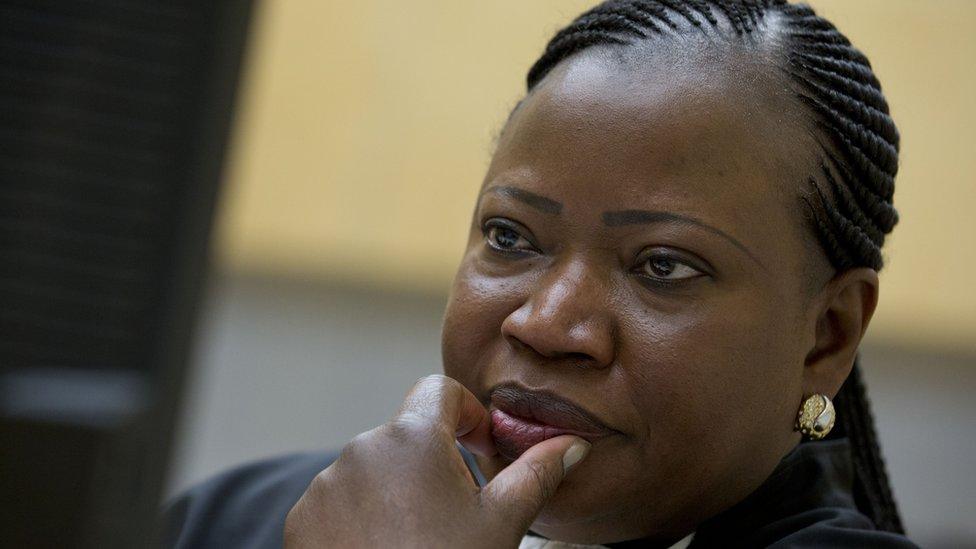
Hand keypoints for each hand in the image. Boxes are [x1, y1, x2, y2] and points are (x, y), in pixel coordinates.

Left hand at [284, 374, 590, 547]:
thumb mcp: (502, 523)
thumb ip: (537, 473)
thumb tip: (572, 445)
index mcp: (413, 437)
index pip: (439, 390)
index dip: (467, 413)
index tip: (479, 449)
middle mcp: (363, 449)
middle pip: (407, 434)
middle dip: (434, 462)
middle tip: (456, 512)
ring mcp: (326, 484)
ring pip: (373, 469)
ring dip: (397, 490)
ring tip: (418, 539)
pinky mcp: (302, 518)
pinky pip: (338, 500)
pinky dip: (361, 517)